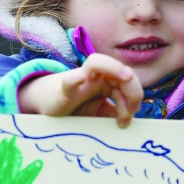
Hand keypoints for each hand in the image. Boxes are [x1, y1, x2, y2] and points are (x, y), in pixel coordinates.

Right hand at [18, 54, 143, 127]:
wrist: (48, 106)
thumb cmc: (75, 107)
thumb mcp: (100, 113)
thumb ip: (114, 113)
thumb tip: (130, 120)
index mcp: (106, 81)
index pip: (128, 82)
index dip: (135, 96)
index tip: (129, 117)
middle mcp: (95, 76)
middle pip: (120, 71)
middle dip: (133, 90)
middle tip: (129, 112)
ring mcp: (80, 79)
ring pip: (98, 63)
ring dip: (116, 70)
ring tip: (125, 79)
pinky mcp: (64, 90)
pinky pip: (70, 81)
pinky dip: (75, 80)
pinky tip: (81, 79)